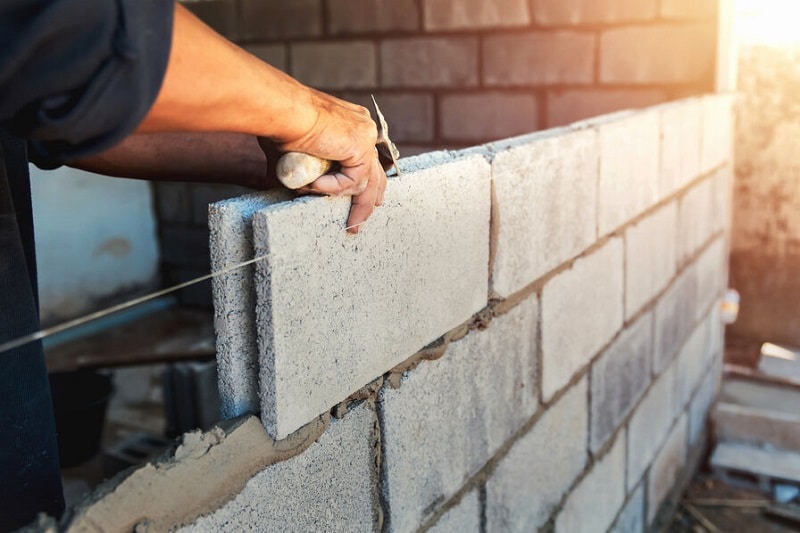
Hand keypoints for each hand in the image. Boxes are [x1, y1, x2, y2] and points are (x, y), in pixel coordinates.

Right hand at [261, 89, 386, 233]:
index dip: (364, 182)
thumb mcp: (296, 153)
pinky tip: (313, 183)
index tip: (361, 203)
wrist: (285, 112)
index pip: (365, 159)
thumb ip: (304, 170)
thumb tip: (295, 187)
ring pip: (367, 182)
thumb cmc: (282, 126)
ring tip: (345, 222)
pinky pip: (352, 181)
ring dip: (352, 204)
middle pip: (375, 172)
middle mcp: (363, 128)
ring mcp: (365, 136)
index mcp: (350, 125)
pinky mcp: (361, 147)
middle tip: (361, 221)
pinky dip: (332, 187)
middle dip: (370, 200)